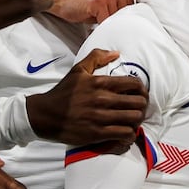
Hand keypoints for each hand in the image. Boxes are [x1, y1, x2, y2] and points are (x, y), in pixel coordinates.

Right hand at [26, 48, 147, 146]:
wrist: (45, 115)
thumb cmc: (63, 93)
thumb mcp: (78, 70)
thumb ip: (96, 57)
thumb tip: (116, 53)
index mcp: (100, 83)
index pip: (134, 84)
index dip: (142, 89)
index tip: (140, 93)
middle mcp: (103, 99)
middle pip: (138, 102)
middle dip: (143, 105)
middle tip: (139, 108)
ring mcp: (101, 118)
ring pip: (134, 119)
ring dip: (138, 120)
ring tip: (134, 120)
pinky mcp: (98, 134)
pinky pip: (125, 134)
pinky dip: (130, 134)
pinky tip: (127, 133)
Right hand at [48, 0, 133, 23]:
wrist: (66, 2)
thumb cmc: (88, 7)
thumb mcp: (109, 5)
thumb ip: (122, 9)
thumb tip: (137, 23)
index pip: (134, 10)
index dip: (124, 18)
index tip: (116, 19)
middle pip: (125, 15)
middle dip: (115, 21)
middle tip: (103, 18)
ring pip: (115, 19)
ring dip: (106, 23)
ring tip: (97, 18)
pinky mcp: (98, 2)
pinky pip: (105, 21)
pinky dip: (99, 26)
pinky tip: (92, 20)